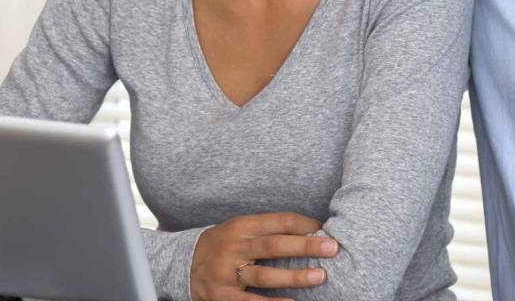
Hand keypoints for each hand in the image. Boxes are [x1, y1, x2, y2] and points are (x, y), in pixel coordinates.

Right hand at [188, 212, 339, 299]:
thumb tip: (309, 230)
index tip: (324, 227)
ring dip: (293, 276)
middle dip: (305, 246)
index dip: (302, 224)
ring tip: (319, 277)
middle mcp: (233, 247)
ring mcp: (226, 273)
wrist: (182, 263)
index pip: (276, 221)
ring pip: (264, 275)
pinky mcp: (221, 296)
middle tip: (332, 247)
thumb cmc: (222, 246)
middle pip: (273, 245)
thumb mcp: (239, 230)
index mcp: (240, 227)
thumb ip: (267, 231)